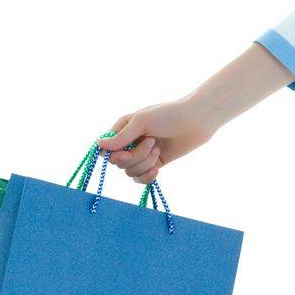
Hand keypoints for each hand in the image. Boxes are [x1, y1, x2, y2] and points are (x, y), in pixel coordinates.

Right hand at [94, 98, 218, 185]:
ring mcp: (142, 154)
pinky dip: (147, 177)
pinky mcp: (155, 164)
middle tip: (152, 142)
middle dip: (135, 156)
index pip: (105, 149)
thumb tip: (99, 146)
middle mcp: (130, 142)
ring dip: (145, 162)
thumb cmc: (168, 115)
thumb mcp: (141, 121)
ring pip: (130, 171)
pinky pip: (141, 178)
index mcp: (123, 129)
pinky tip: (157, 169)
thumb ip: (121, 136)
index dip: (112, 155)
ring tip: (159, 148)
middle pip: (119, 162)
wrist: (196, 121)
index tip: (124, 153)